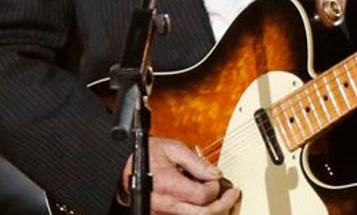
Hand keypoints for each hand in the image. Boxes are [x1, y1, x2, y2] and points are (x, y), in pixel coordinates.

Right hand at [120, 136, 239, 213]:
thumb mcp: (172, 148)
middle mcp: (165, 204)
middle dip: (222, 205)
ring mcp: (163, 212)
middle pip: (203, 214)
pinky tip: (207, 201)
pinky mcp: (162, 214)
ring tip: (223, 198)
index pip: (202, 196)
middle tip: (232, 195)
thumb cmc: (145, 155)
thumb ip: (196, 162)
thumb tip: (215, 173)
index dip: (215, 188)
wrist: (123, 167)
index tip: (218, 178)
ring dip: (213, 209)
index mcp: (168, 185)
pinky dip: (199, 210)